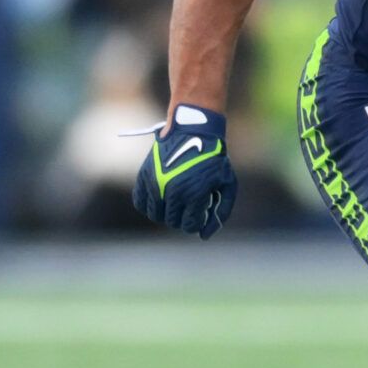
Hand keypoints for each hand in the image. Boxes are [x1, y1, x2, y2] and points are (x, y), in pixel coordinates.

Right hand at [131, 104, 236, 238]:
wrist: (194, 131)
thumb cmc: (214, 160)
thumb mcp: (227, 185)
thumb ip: (220, 213)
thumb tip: (205, 236)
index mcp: (194, 194)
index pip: (188, 225)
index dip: (195, 222)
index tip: (199, 212)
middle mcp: (173, 191)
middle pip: (171, 221)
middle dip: (181, 217)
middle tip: (188, 205)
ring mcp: (156, 183)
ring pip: (155, 215)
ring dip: (165, 212)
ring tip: (175, 202)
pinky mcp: (145, 176)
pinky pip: (140, 202)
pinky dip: (149, 204)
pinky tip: (159, 198)